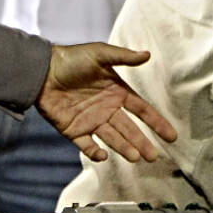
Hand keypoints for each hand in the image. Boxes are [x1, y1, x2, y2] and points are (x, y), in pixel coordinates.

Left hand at [35, 43, 177, 162]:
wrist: (41, 71)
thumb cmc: (72, 59)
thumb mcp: (100, 54)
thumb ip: (123, 57)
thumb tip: (147, 55)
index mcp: (118, 93)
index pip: (142, 110)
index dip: (157, 123)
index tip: (171, 136)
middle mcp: (108, 109)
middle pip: (130, 129)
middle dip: (142, 143)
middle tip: (154, 157)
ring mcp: (91, 121)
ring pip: (112, 139)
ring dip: (124, 148)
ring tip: (136, 158)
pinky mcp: (73, 130)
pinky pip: (86, 144)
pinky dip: (94, 152)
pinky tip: (102, 156)